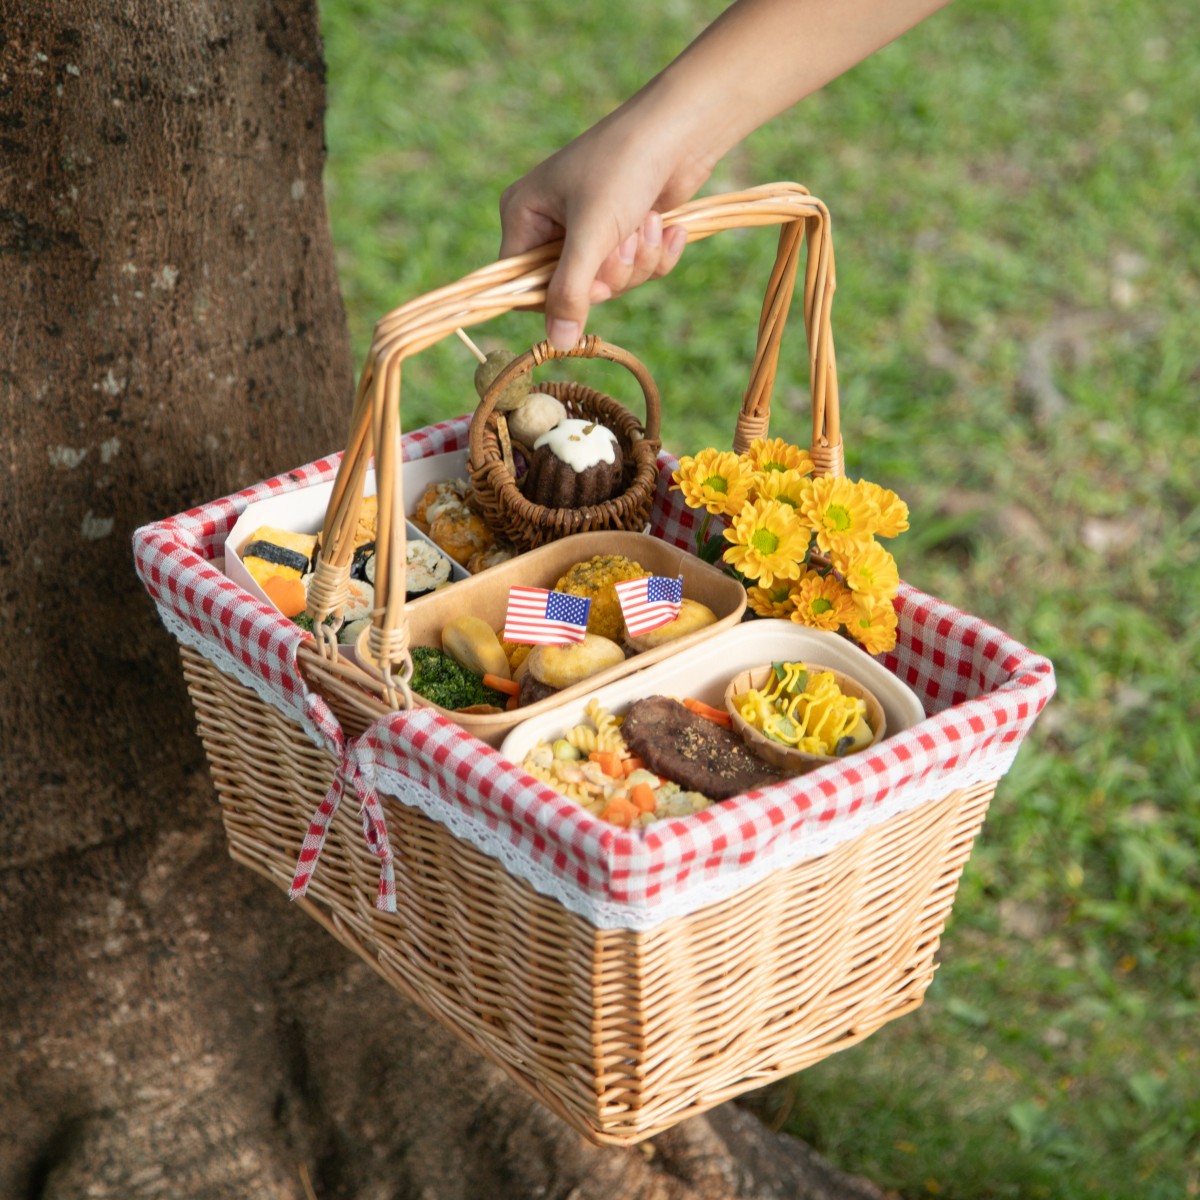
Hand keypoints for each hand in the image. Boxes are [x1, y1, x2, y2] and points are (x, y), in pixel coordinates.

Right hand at [498, 115, 697, 349]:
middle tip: (623, 243)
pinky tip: (668, 229)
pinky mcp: (625, 233)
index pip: (521, 284)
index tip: (586, 289)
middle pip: (572, 291)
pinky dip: (656, 255)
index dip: (555, 298)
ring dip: (637, 263)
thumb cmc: (624, 166)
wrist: (682, 130)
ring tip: (648, 224)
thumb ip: (570, 291)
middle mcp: (551, 225)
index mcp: (525, 216)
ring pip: (610, 284)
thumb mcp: (592, 233)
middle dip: (610, 274)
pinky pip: (637, 272)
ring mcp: (590, 229)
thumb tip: (557, 343)